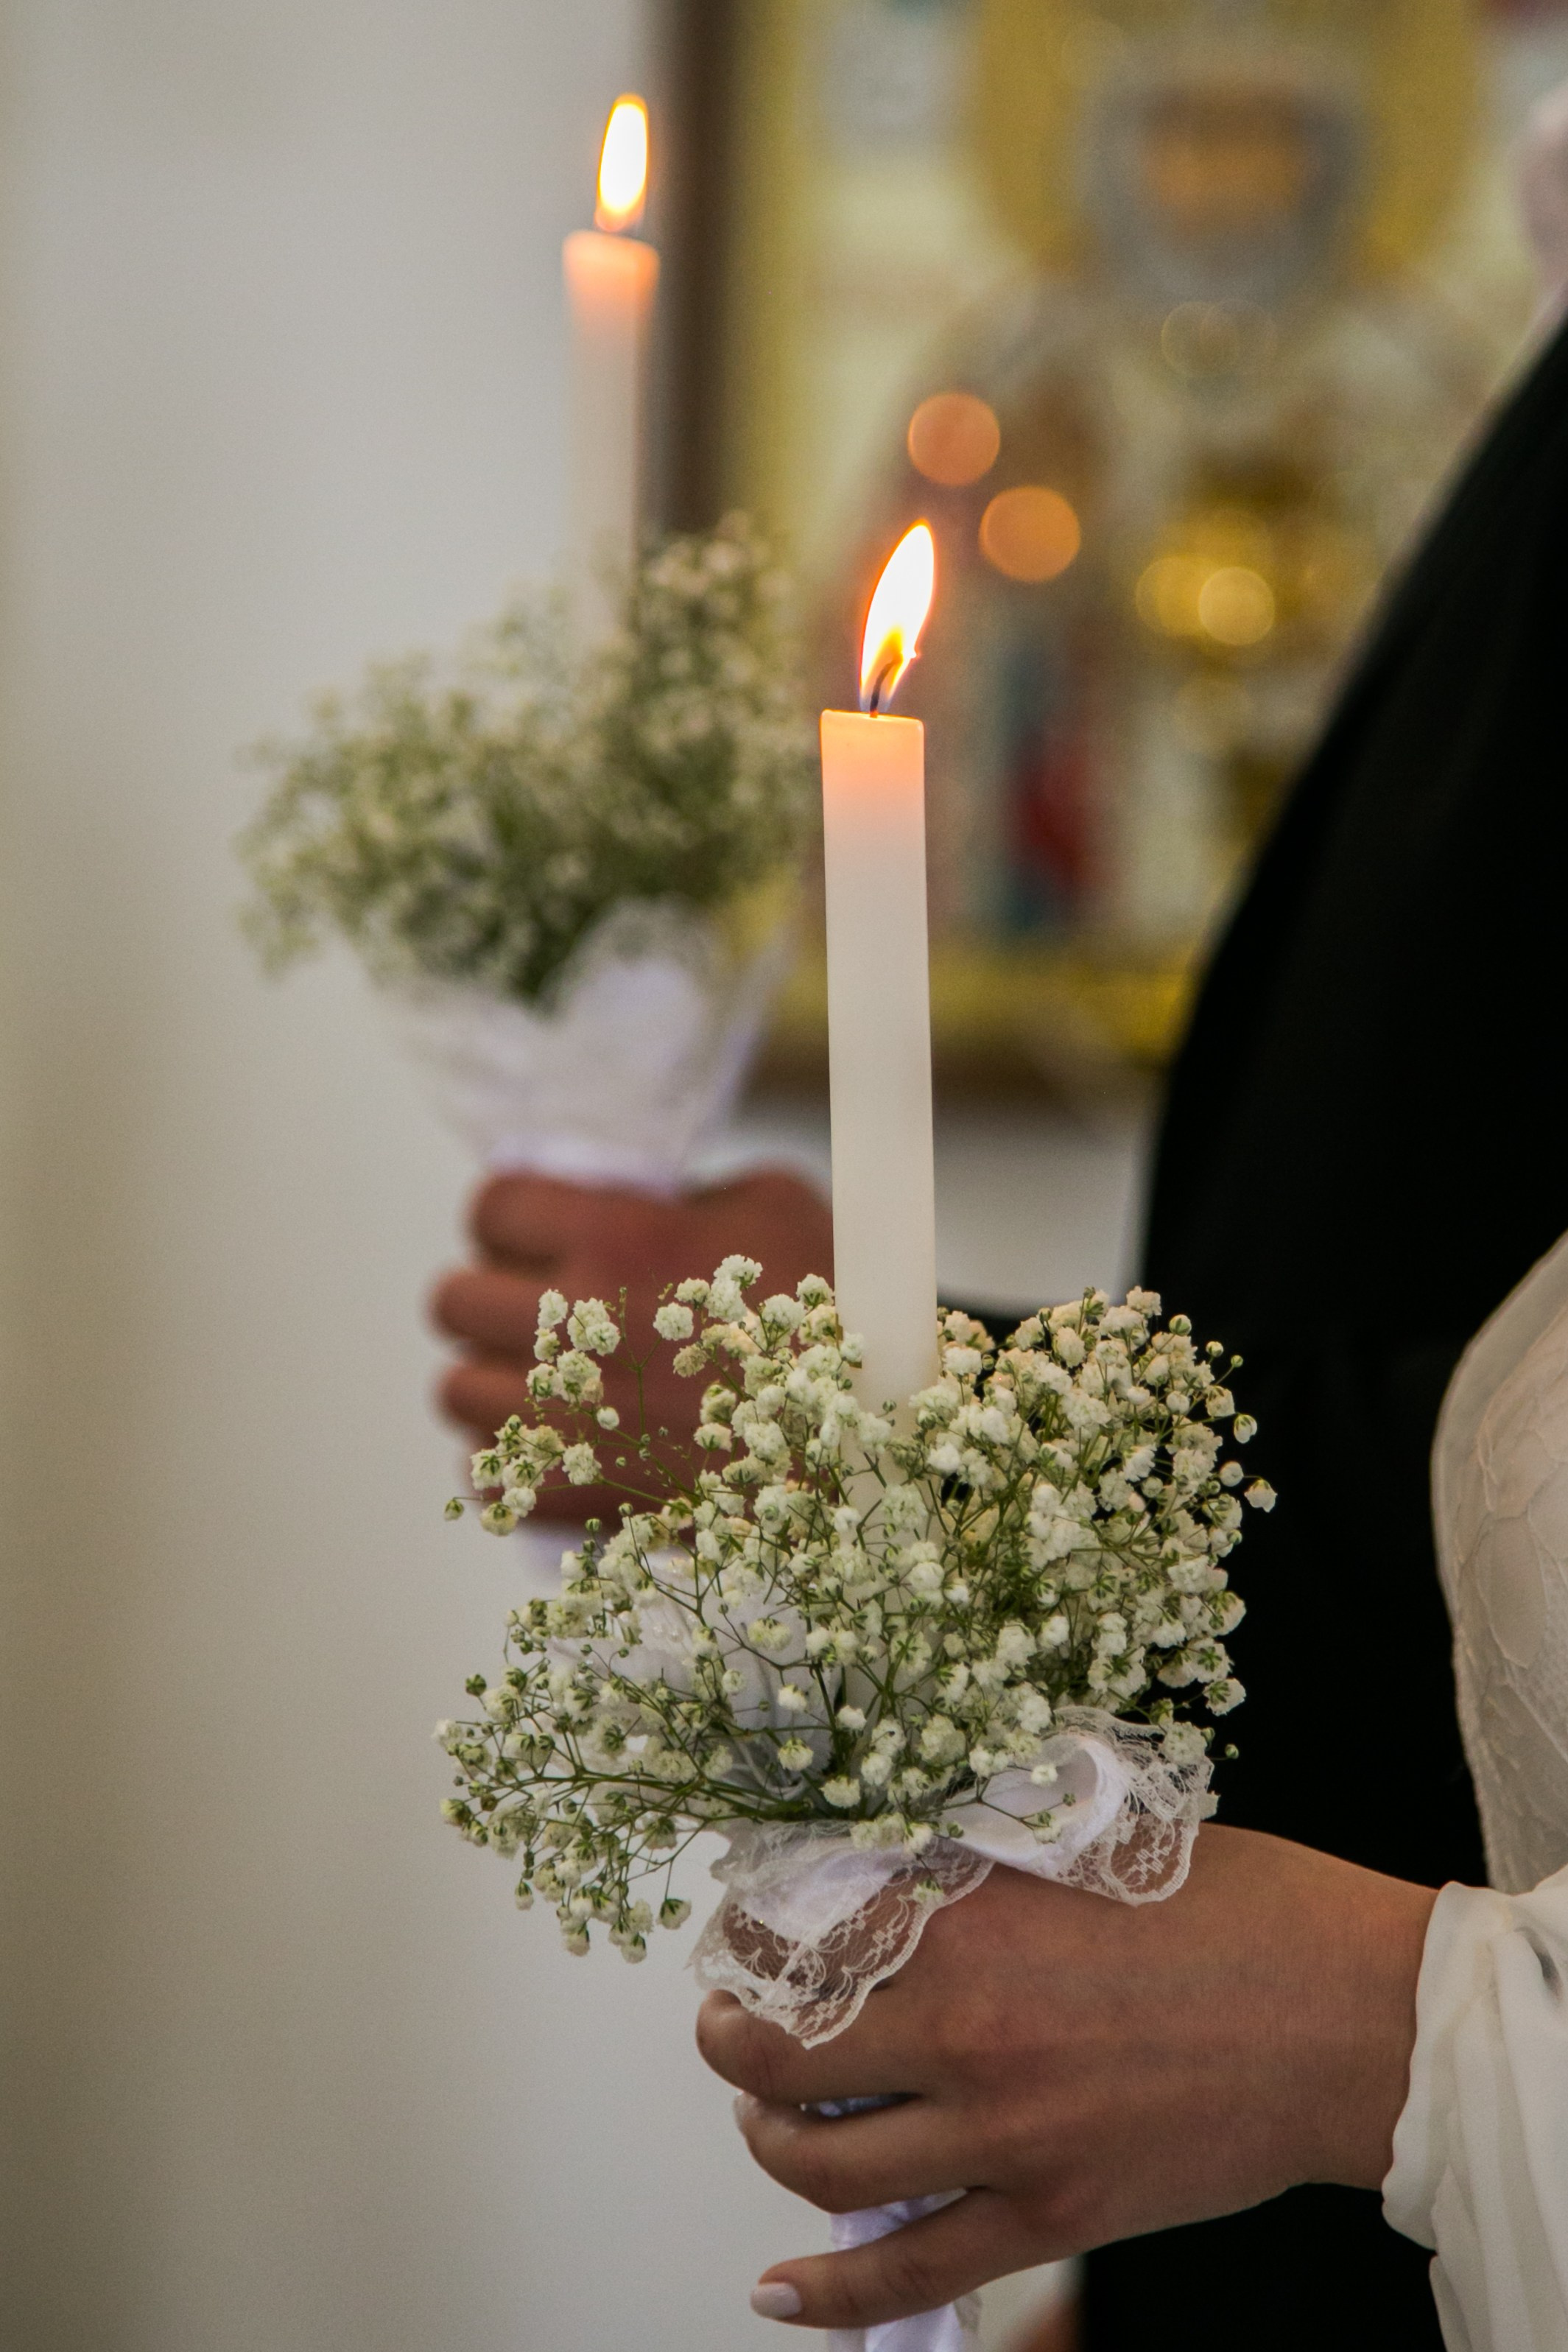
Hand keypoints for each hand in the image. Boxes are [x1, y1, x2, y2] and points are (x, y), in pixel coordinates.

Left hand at [429, 1168, 833, 1520]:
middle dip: (492, 1299)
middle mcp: (572, 1321)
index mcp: (615, 1235)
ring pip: (454, 1390)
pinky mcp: (575, 1493)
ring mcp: (566, 1414)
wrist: (872, 1431)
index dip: (513, 1221)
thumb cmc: (830, 1306)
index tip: (540, 1238)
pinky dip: (513, 1461)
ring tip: (548, 1385)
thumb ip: (682, 1193)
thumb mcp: (771, 1201)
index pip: (493, 1208)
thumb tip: (633, 1204)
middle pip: (453, 1300)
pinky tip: (564, 1447)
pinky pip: (485, 1471)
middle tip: (542, 1313)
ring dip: (493, 1382)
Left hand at [697, 1824, 1436, 2332]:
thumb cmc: (1241, 1910)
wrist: (1353, 2016)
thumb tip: (900, 1883)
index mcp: (969, 1921)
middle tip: (729, 2027)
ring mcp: (1005, 2138)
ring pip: (823, 2164)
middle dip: (732, 2041)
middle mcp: (965, 2033)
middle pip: (779, 2056)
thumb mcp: (1086, 1845)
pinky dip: (831, 2293)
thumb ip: (981, 1871)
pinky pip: (910, 2273)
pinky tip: (781, 2292)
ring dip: (768, 2142)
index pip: (801, 1935)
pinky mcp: (1053, 2215)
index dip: (746, 1937)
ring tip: (764, 2120)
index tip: (739, 1935)